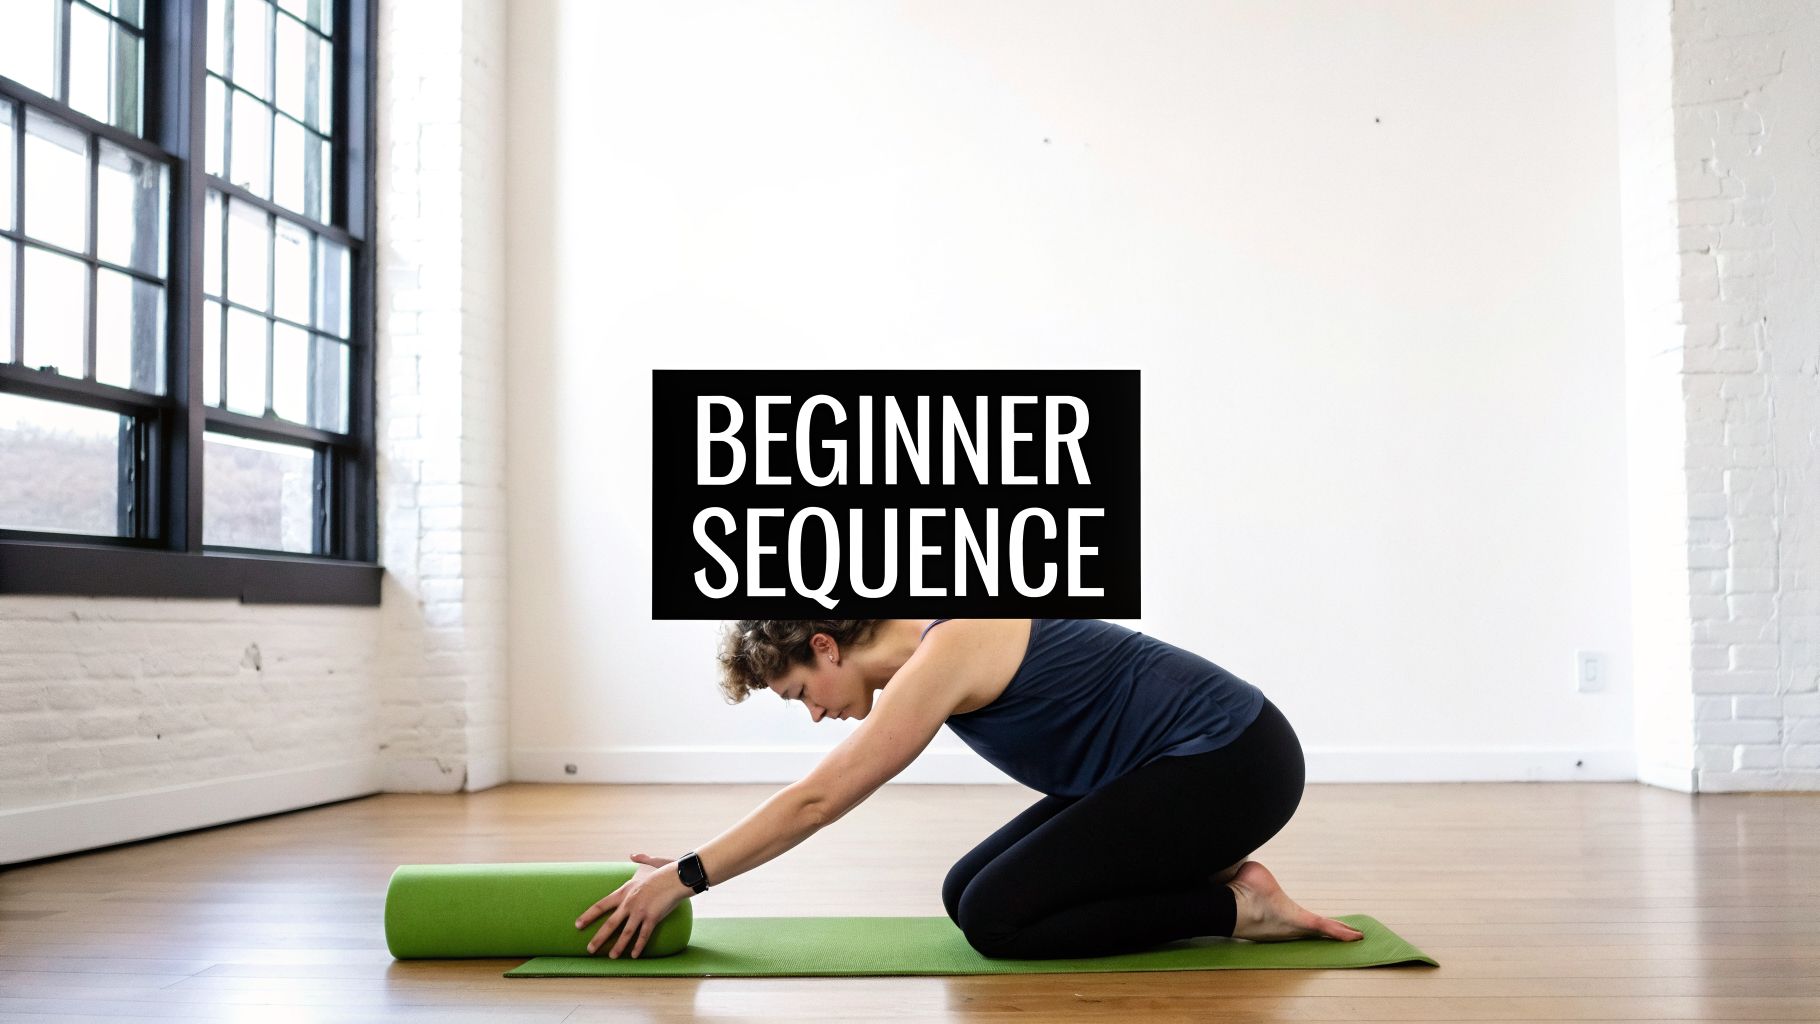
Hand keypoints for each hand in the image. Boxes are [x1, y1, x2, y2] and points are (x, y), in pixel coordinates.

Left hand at [575, 853, 690, 957]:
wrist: (678, 877)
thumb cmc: (665, 870)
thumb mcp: (649, 863)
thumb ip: (639, 860)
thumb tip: (632, 854)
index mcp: (624, 891)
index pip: (601, 905)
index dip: (588, 916)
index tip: (577, 925)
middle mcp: (629, 903)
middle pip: (610, 924)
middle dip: (599, 938)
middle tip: (589, 949)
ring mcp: (640, 911)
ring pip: (625, 933)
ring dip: (618, 947)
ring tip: (611, 957)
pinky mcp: (652, 918)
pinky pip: (643, 935)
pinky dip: (638, 946)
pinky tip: (633, 955)